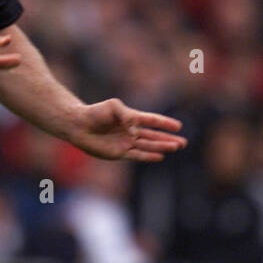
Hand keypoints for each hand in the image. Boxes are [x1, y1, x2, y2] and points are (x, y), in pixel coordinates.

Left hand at [65, 99, 186, 161]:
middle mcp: (130, 131)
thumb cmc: (95, 112)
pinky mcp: (118, 153)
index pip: (152, 121)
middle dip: (168, 139)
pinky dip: (148, 156)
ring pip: (148, 146)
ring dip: (162, 147)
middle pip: (153, 136)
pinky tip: (160, 156)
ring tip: (175, 147)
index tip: (178, 126)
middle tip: (183, 142)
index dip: (165, 123)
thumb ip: (126, 115)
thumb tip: (135, 130)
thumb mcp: (113, 106)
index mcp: (131, 118)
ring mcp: (125, 143)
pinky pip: (137, 155)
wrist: (78, 125)